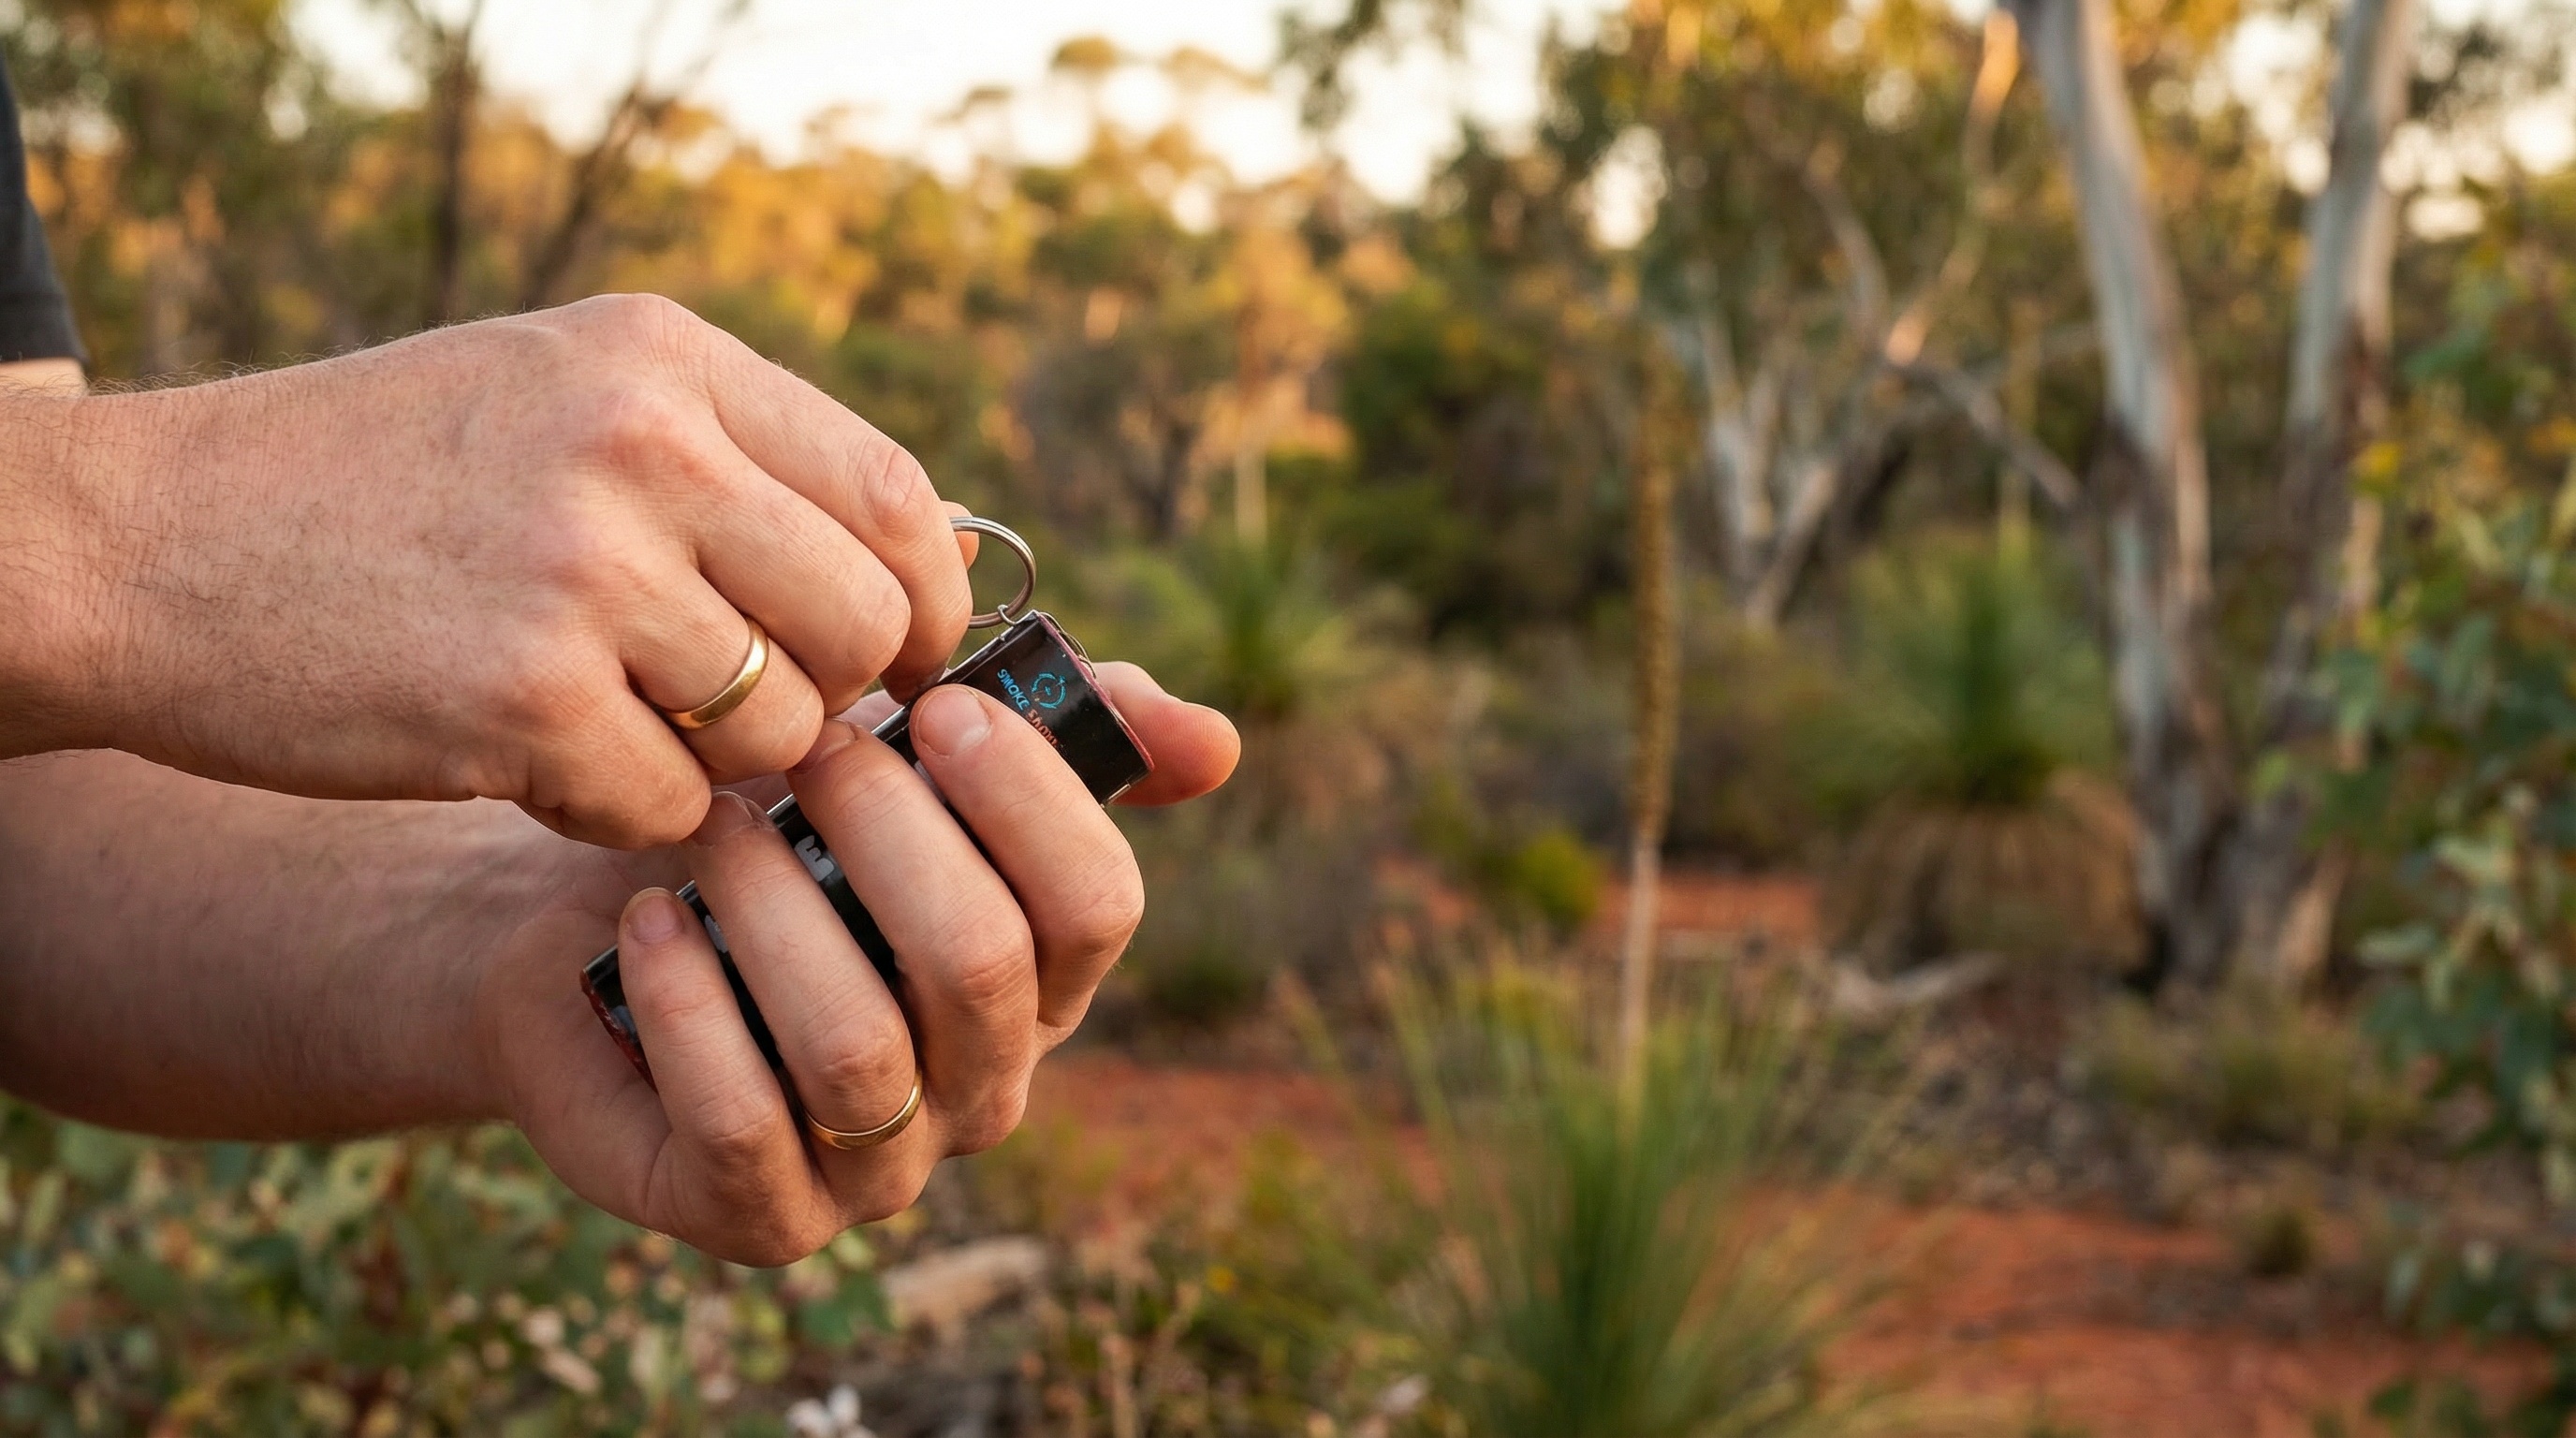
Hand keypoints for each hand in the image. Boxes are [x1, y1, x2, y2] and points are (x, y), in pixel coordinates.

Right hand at [9, 294, 971, 846]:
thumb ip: (733, 460)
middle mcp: (645, 449)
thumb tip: (926, 556)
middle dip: (833, 698)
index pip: (894, 495)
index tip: (904, 658)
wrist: (144, 542)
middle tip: (756, 719)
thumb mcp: (562, 394)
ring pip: (778, 730)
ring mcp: (585, 574)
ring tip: (615, 725)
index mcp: (666, 362)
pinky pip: (669, 805)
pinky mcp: (522, 700)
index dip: (927, 600)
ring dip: (717, 763)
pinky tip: (539, 765)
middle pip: (864, 624)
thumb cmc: (375, 480)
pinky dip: (621, 812)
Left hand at [473, 662, 1238, 1264]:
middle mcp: (982, 1083)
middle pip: (983, 967)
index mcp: (1040, 974)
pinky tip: (651, 920)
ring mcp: (880, 1165)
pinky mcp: (763, 1218)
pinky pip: (743, 1126)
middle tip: (808, 748)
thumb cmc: (762, 826)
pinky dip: (691, 1008)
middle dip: (891, 836)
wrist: (576, 923)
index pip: (1096, 904)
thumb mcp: (900, 750)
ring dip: (777, 914)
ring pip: (859, 1049)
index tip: (938, 706)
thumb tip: (1213, 743)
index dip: (1030, 801)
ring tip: (713, 828)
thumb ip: (1053, 726)